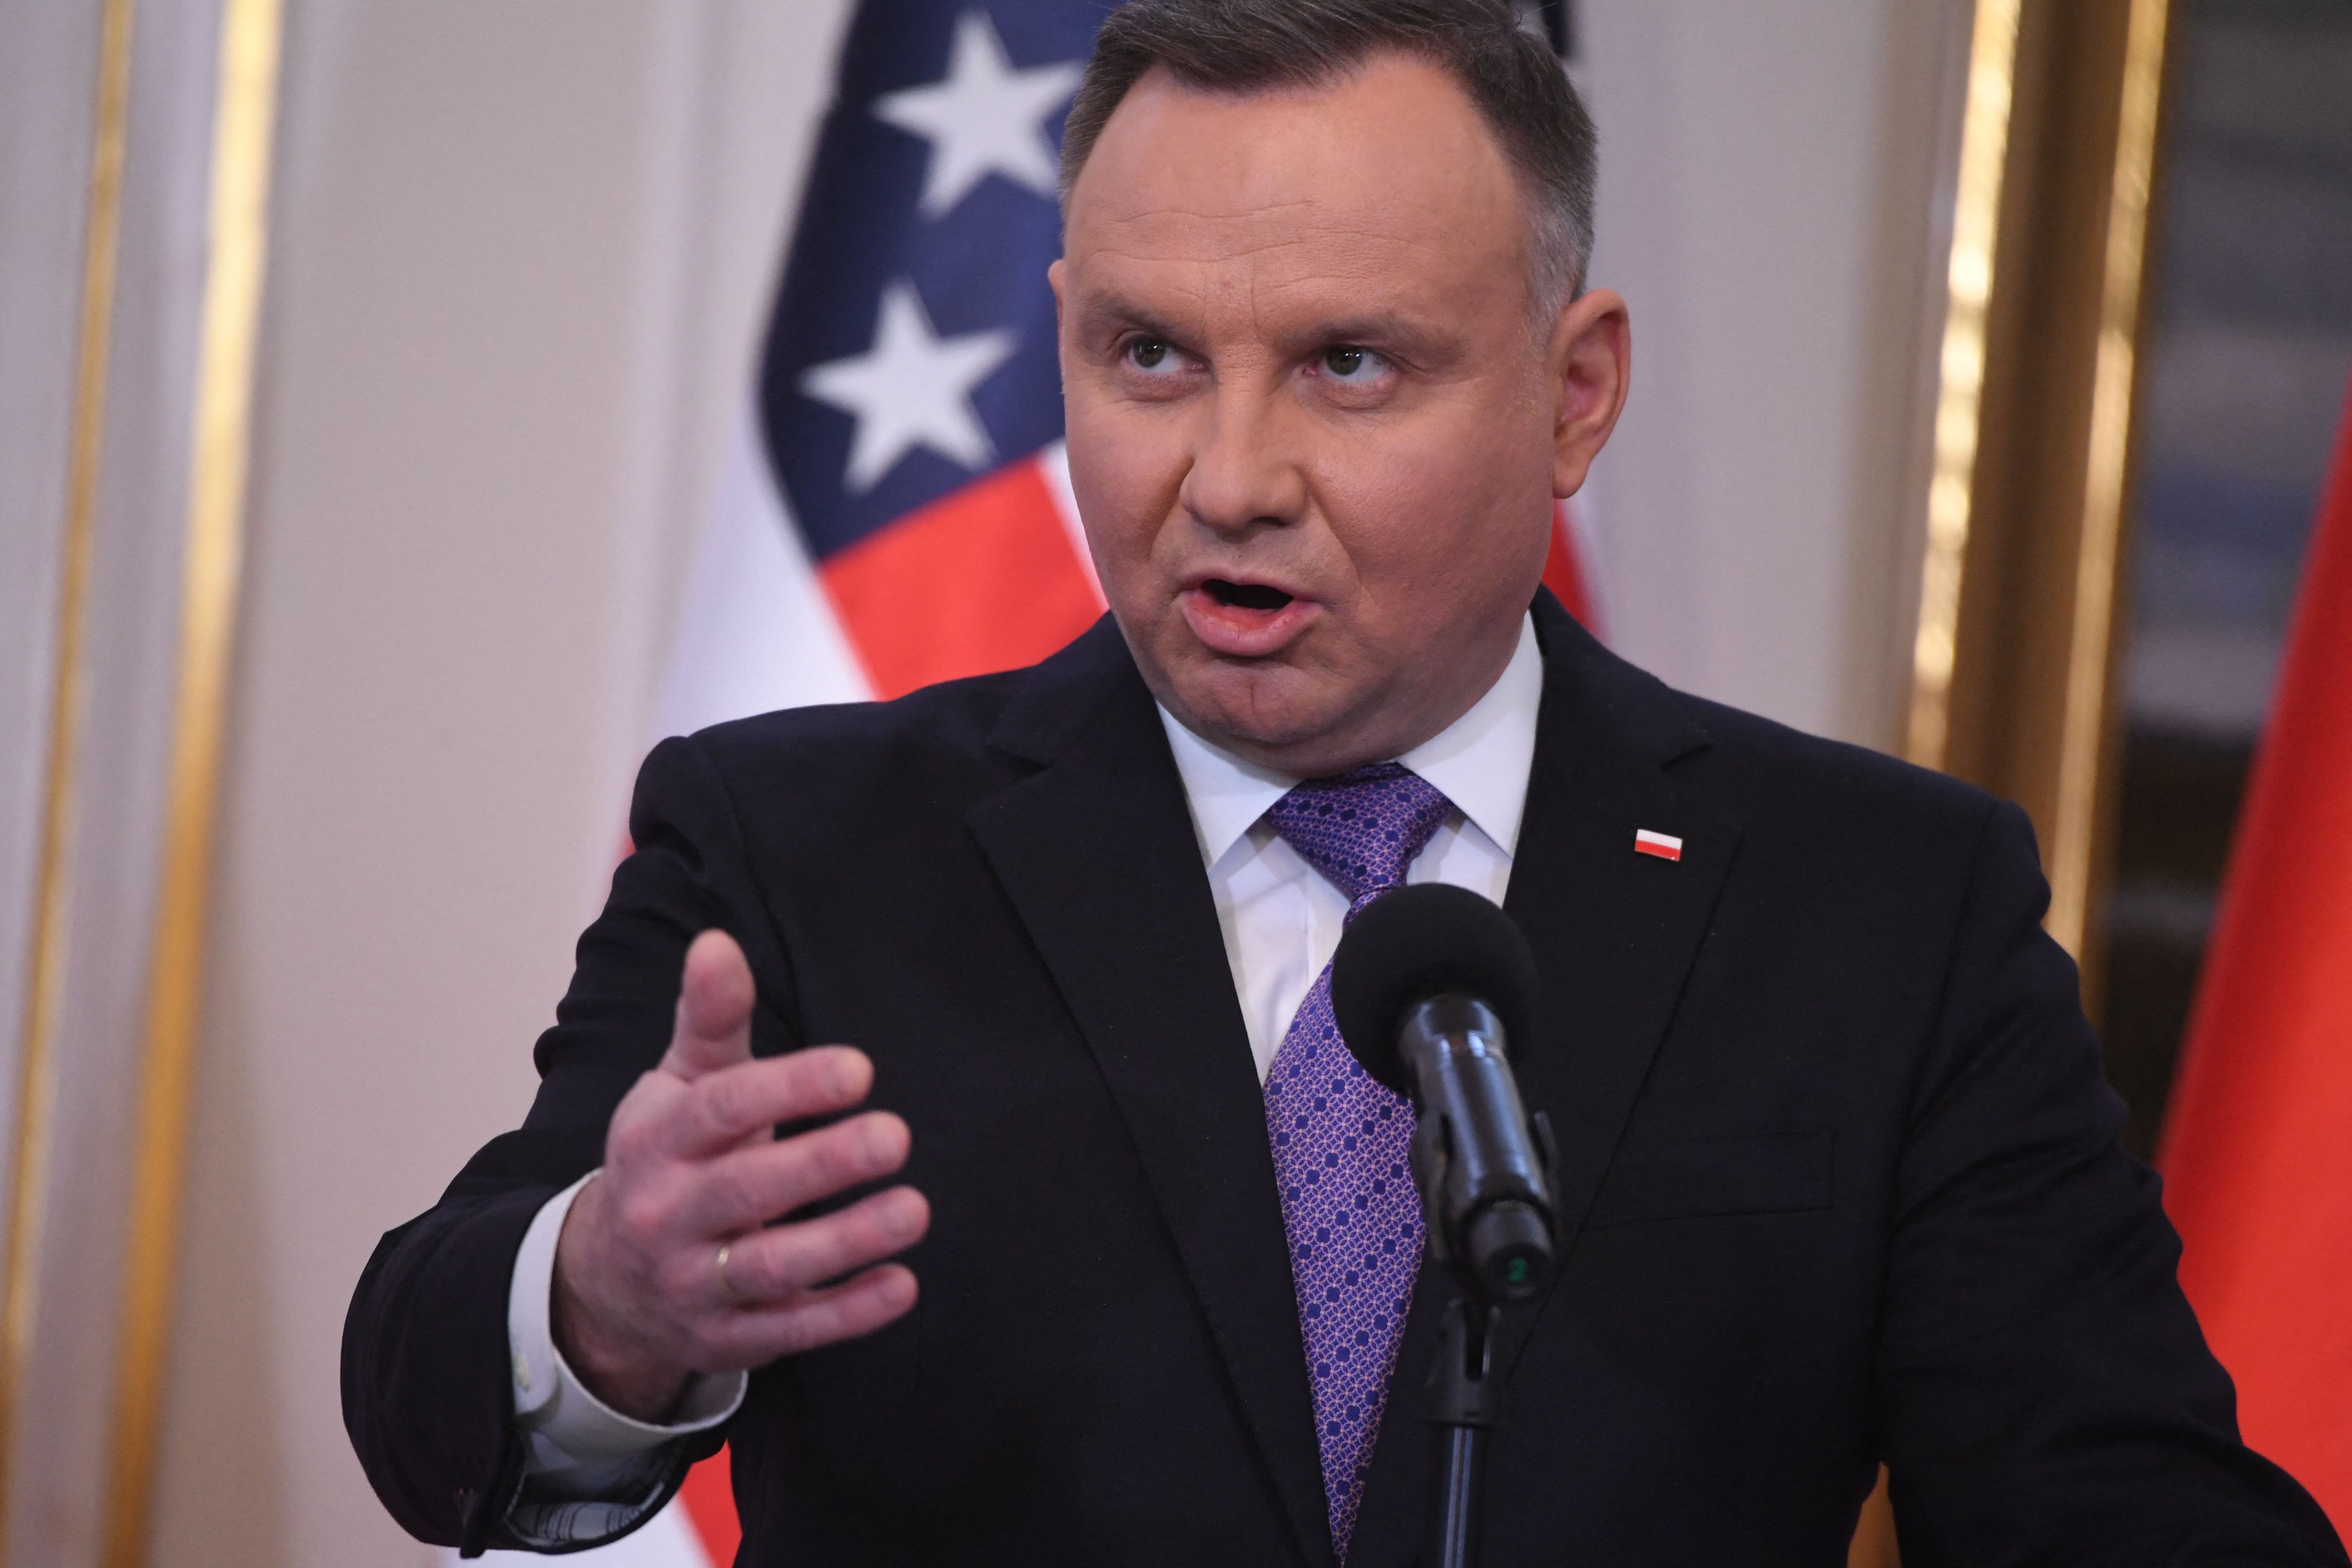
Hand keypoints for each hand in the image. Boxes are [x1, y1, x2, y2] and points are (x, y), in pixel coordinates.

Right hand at [551, 929, 928, 1419]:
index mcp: (656, 1141)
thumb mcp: (677, 1084)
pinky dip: (847, 1314)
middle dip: (821, 1163)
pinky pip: (790, 1330)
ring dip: (846, 1242)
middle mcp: (666, 1215)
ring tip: (913, 1210)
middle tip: (896, 1136)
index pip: (721, 1110)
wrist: (603, 1282)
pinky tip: (903, 1285)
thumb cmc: (667, 1158)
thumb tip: (716, 942)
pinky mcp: (727, 1338)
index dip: (788, 1088)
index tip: (859, 1068)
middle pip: (746, 1189)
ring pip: (770, 1267)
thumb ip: (709, 1018)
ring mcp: (693, 1283)